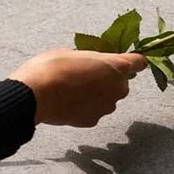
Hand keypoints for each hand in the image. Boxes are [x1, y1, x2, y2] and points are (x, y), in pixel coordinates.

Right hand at [8, 49, 146, 126]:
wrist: (35, 95)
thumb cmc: (52, 66)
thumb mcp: (72, 52)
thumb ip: (90, 59)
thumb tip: (93, 65)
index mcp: (115, 66)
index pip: (138, 62)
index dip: (133, 61)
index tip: (125, 60)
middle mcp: (117, 88)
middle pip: (121, 83)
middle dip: (109, 79)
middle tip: (87, 74)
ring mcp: (106, 107)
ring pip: (108, 98)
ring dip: (98, 94)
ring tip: (74, 89)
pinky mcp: (93, 121)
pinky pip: (94, 110)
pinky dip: (86, 107)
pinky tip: (69, 102)